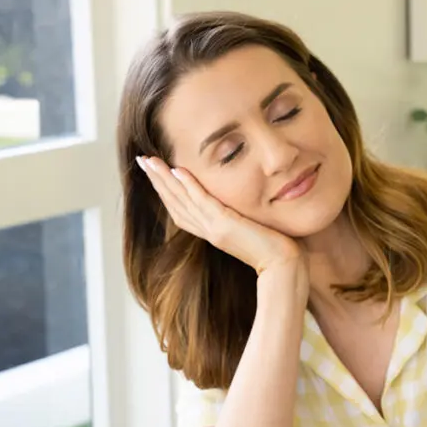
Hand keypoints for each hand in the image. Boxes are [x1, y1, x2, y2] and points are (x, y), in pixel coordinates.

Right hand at [136, 156, 300, 272]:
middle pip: (175, 203)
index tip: (155, 172)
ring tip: (149, 161)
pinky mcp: (225, 226)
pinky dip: (189, 187)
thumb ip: (240, 219)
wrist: (284, 265)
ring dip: (164, 180)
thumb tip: (241, 208)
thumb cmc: (274, 249)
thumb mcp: (251, 228)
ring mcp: (215, 229)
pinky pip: (203, 202)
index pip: (181, 209)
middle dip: (157, 182)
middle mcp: (209, 231)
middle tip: (142, 161)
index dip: (166, 191)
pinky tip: (177, 171)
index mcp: (212, 232)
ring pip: (182, 200)